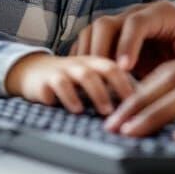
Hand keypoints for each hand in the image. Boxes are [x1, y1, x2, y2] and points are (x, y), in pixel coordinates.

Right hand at [4, 53, 135, 115]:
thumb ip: (110, 90)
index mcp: (96, 62)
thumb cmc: (69, 79)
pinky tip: (75, 109)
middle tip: (128, 105)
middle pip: (105, 68)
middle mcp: (83, 64)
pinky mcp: (46, 80)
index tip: (141, 101)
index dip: (129, 82)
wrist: (33, 71)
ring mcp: (65, 70)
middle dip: (118, 86)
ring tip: (105, 111)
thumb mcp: (90, 81)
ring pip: (84, 76)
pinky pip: (57, 85)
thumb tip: (137, 108)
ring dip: (97, 93)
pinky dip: (67, 96)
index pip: (118, 67)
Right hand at [69, 1, 174, 76]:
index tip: (123, 69)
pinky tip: (87, 87)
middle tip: (101, 80)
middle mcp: (139, 15)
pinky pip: (90, 46)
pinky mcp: (114, 41)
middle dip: (100, 51)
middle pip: (107, 23)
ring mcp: (123, 26)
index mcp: (164, 14)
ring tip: (92, 86)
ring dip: (88, 58)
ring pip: (93, 33)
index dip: (128, 44)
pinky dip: (85, 63)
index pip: (137, 21)